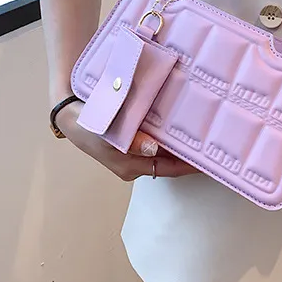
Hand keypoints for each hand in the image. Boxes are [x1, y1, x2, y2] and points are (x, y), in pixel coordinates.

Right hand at [54, 100, 197, 181]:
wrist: (68, 112)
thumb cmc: (86, 123)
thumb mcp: (104, 131)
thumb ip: (128, 140)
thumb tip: (152, 148)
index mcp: (129, 166)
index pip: (169, 168)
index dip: (190, 165)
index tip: (211, 158)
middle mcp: (134, 164)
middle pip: (169, 161)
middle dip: (189, 153)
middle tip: (213, 140)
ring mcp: (133, 154)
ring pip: (164, 151)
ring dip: (180, 142)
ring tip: (201, 130)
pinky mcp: (131, 143)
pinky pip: (156, 141)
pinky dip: (169, 134)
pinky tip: (180, 121)